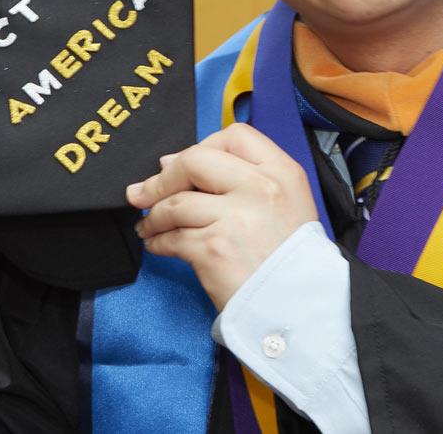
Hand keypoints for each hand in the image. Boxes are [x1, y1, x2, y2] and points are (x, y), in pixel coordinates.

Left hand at [127, 123, 318, 309]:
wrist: (298, 306)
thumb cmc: (287, 257)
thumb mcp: (285, 203)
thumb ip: (243, 177)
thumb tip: (172, 162)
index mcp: (282, 173)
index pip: (234, 136)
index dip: (202, 146)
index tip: (184, 164)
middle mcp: (260, 189)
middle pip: (195, 161)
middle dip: (162, 178)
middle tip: (144, 193)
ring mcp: (236, 218)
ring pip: (175, 202)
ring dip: (153, 215)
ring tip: (149, 225)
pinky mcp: (214, 250)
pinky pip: (171, 237)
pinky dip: (157, 240)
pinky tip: (157, 244)